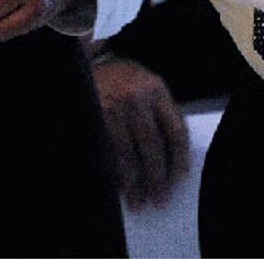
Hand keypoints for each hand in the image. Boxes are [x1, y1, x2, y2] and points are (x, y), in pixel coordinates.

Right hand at [91, 55, 189, 207]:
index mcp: (156, 88)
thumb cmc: (118, 79)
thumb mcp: (144, 86)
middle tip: (159, 198)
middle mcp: (136, 97)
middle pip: (154, 146)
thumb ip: (160, 112)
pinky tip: (120, 187)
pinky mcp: (95, 117)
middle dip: (157, 177)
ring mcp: (113, 107)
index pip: (176, 131)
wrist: (83, 63)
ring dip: (135, 182)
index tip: (179, 179)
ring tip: (138, 201)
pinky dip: (115, 174)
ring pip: (130, 154)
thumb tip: (175, 157)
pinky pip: (109, 153)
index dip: (179, 160)